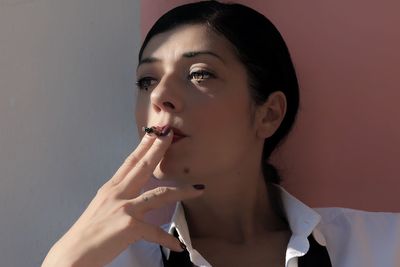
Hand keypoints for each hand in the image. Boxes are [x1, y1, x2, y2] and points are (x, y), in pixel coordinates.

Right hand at [41, 128, 204, 266]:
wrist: (73, 254)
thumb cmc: (87, 234)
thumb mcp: (101, 208)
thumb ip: (118, 198)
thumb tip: (130, 194)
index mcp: (111, 189)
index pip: (130, 162)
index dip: (143, 146)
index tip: (154, 133)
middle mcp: (117, 194)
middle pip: (142, 167)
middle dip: (158, 150)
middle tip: (170, 135)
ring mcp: (124, 208)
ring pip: (159, 194)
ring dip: (181, 192)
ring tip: (198, 189)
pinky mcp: (128, 225)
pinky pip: (155, 232)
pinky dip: (167, 240)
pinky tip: (178, 245)